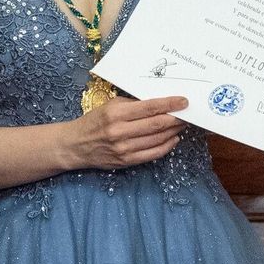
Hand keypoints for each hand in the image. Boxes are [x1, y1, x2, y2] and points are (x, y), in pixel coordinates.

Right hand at [64, 96, 188, 170]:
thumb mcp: (110, 105)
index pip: (150, 107)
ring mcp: (124, 148)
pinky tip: (173, 138)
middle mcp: (120, 131)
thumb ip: (133, 104)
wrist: (76, 145)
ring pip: (158, 139)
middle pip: (157, 124)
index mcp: (116, 113)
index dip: (170, 104)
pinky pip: (154, 154)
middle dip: (177, 118)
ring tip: (182, 124)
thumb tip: (160, 103)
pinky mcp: (127, 161)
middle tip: (188, 113)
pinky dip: (167, 146)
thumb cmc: (95, 121)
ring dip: (174, 131)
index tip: (184, 101)